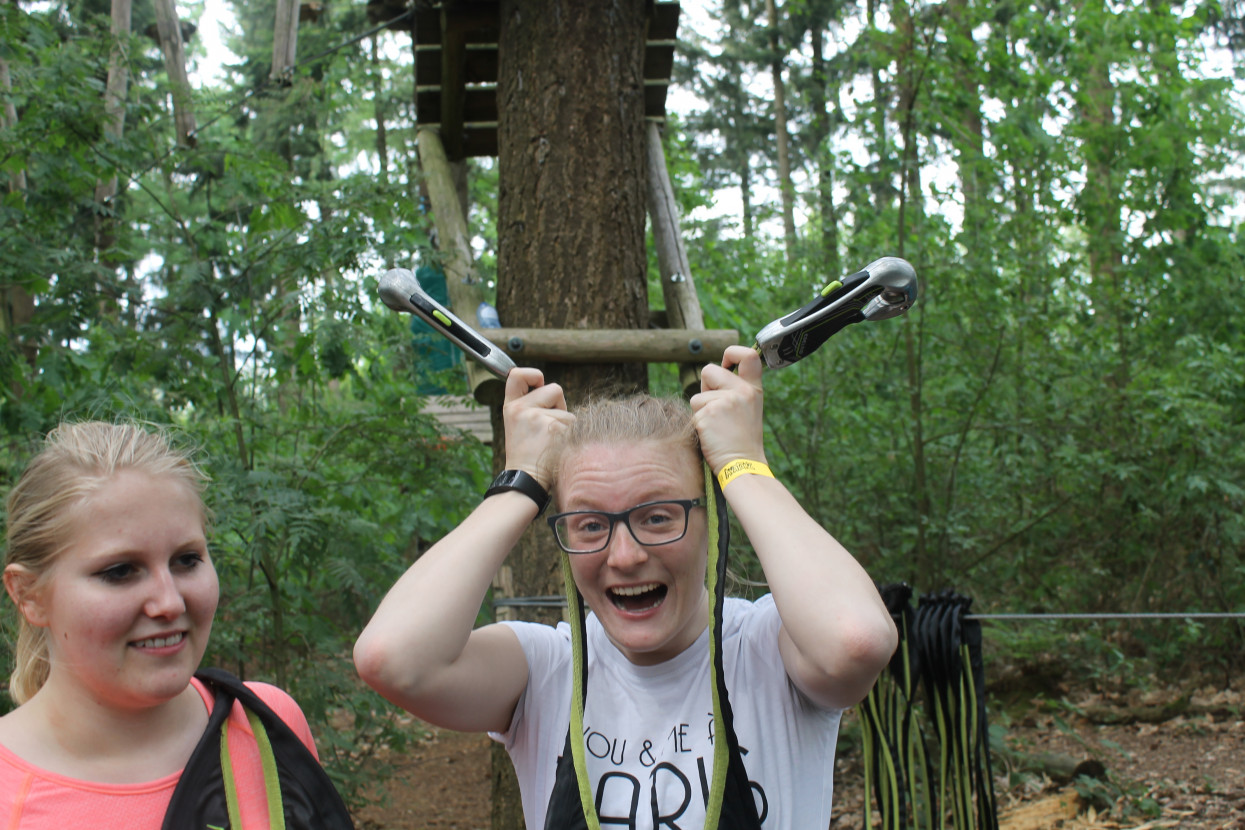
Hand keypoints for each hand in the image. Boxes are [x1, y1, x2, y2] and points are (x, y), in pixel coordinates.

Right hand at [501, 368, 574, 487]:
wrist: (526, 481)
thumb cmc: (527, 455)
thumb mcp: (518, 426)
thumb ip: (530, 406)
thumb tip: (551, 390)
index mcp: (511, 407)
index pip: (516, 375)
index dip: (532, 374)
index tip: (538, 383)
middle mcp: (521, 409)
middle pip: (554, 388)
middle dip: (558, 405)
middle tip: (548, 428)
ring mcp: (538, 418)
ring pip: (568, 411)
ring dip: (565, 425)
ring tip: (551, 443)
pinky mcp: (554, 429)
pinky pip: (574, 424)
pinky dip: (572, 436)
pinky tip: (559, 448)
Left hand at [689, 345, 766, 473]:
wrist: (743, 466)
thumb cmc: (742, 441)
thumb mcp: (747, 409)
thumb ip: (733, 390)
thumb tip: (709, 374)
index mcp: (753, 389)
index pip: (748, 355)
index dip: (732, 353)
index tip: (725, 363)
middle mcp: (741, 391)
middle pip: (709, 370)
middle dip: (705, 386)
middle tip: (716, 409)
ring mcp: (724, 402)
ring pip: (697, 396)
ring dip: (701, 411)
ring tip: (717, 428)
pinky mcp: (708, 414)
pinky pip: (693, 412)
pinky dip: (697, 424)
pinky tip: (711, 436)